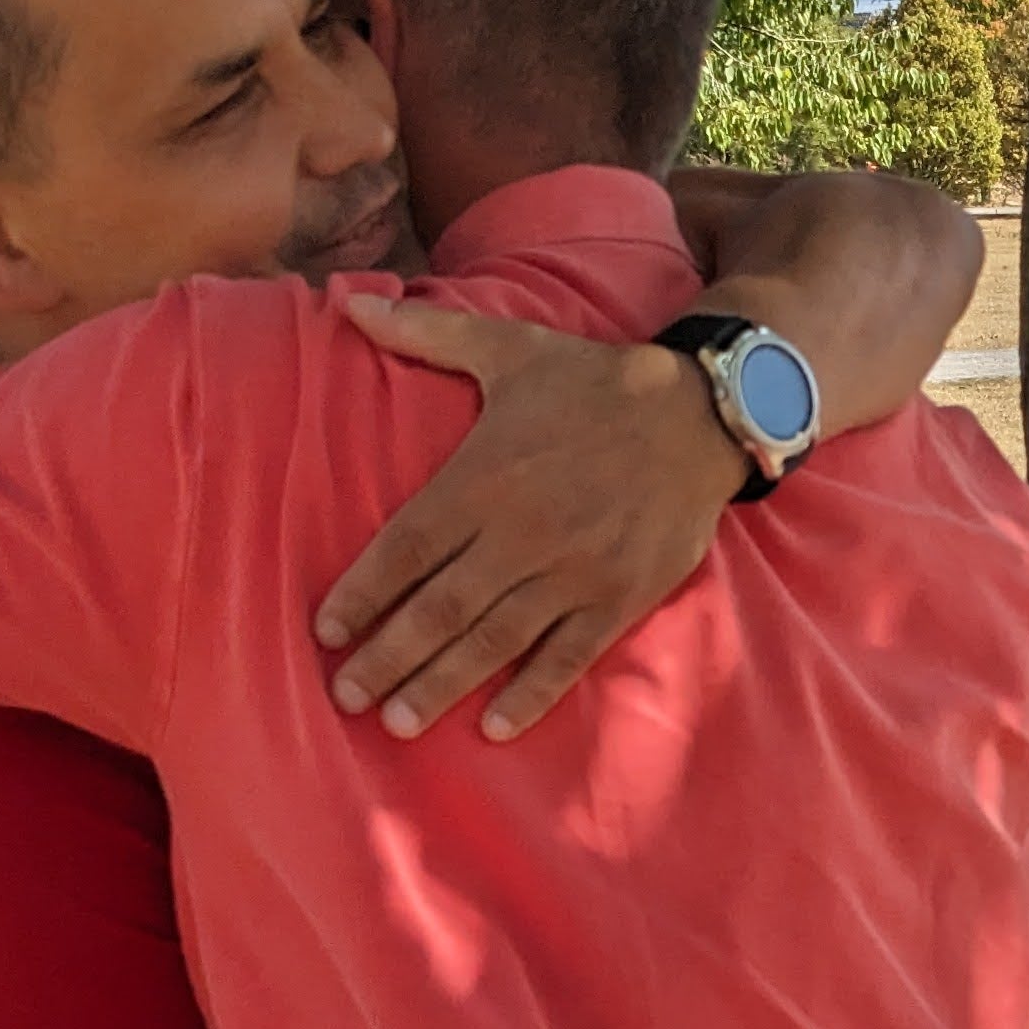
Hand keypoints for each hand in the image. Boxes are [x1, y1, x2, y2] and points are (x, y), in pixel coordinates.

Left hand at [314, 295, 746, 741]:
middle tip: (345, 695)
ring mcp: (574, 573)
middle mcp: (523, 534)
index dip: (363, 591)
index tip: (325, 628)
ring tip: (397, 722)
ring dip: (441, 684)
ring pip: (494, 641)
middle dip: (387, 656)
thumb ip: (426, 333)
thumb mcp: (510, 349)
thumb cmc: (596, 383)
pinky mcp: (620, 597)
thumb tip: (350, 301)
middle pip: (439, 608)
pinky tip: (494, 727)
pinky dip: (531, 693)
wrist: (703, 413)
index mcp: (486, 479)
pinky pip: (567, 656)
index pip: (407, 547)